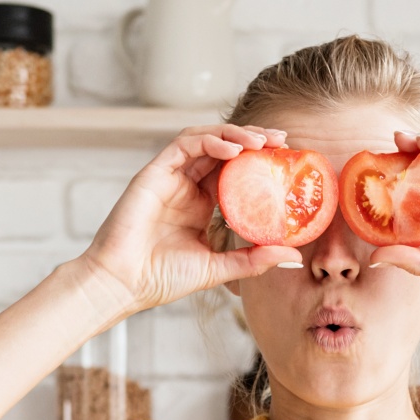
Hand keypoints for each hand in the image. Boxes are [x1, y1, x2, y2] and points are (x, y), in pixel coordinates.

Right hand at [77, 124, 302, 317]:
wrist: (125, 284)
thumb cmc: (164, 278)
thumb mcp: (220, 268)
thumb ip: (255, 259)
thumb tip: (294, 256)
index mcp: (203, 205)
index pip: (236, 171)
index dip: (261, 161)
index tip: (287, 160)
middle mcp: (188, 187)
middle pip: (225, 150)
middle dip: (254, 139)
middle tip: (283, 140)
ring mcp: (171, 178)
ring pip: (206, 140)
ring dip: (235, 134)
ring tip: (262, 141)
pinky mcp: (154, 172)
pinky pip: (184, 144)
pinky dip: (210, 140)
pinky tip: (233, 148)